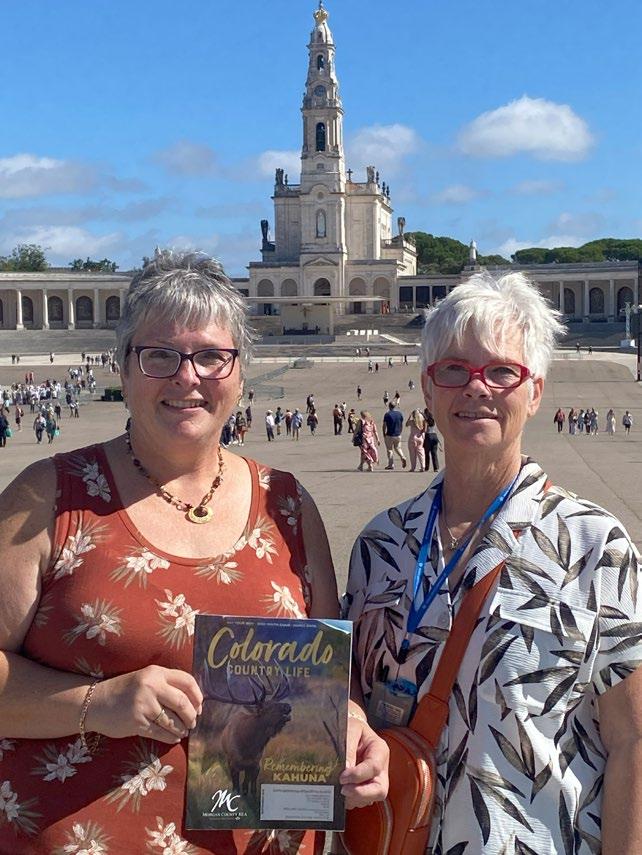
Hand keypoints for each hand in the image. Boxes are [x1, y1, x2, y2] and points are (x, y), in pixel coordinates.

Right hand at [87, 665, 202, 744]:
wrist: (95, 703)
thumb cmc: (124, 691)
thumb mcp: (145, 679)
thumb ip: (166, 685)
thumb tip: (193, 702)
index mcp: (156, 672)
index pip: (187, 681)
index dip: (197, 696)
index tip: (200, 707)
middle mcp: (151, 686)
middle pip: (183, 703)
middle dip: (191, 716)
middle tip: (192, 722)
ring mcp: (144, 705)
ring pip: (173, 721)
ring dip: (181, 729)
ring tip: (183, 731)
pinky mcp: (137, 722)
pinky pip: (161, 733)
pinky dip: (170, 737)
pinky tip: (173, 737)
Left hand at [340, 712, 388, 808]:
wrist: (351, 729)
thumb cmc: (351, 727)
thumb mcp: (350, 729)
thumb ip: (348, 747)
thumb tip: (345, 769)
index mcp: (380, 750)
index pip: (374, 768)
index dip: (358, 775)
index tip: (342, 777)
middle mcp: (381, 768)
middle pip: (380, 790)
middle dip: (361, 794)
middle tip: (343, 791)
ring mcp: (375, 780)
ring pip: (370, 799)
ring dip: (353, 799)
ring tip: (338, 791)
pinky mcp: (366, 788)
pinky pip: (361, 801)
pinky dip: (350, 800)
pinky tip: (338, 793)